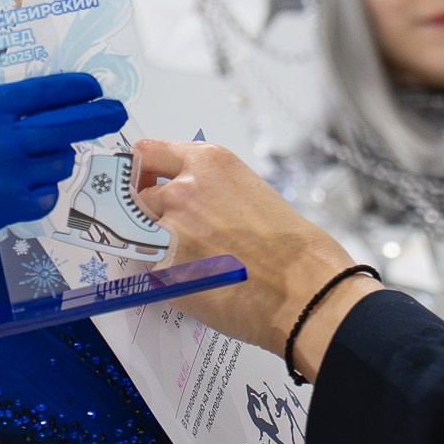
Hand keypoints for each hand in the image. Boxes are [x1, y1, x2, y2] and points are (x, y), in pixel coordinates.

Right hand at [0, 73, 125, 292]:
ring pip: (61, 160)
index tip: (94, 87)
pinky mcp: (11, 207)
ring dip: (57, 156)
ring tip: (35, 157)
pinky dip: (42, 187)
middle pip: (70, 124)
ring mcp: (9, 176)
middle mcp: (1, 140)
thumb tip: (39, 102)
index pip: (46, 91)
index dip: (77, 88)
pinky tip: (22, 184)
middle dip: (101, 115)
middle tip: (116, 111)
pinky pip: (49, 192)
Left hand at [133, 139, 365, 374]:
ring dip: (155, 244)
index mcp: (208, 163)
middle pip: (138, 196)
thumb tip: (187, 202)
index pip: (148, 153)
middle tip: (174, 231)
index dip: (143, 172)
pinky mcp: (164, 270)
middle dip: (150, 213)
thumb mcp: (250, 192)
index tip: (144, 182)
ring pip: (139, 233)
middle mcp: (183, 190)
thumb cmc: (292, 248)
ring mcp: (169, 230)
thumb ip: (210, 189)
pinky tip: (198, 281)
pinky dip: (166, 275)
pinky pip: (151, 269)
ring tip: (192, 259)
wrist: (305, 289)